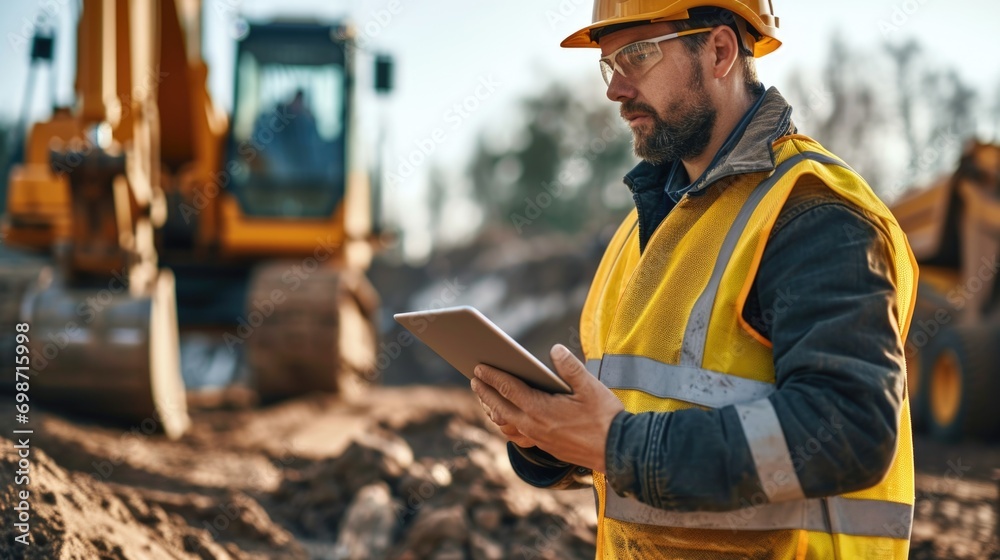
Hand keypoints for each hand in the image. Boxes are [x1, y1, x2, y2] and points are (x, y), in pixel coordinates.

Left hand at [471, 344, 623, 472]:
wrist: (620, 452)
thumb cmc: (606, 417)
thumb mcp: (590, 386)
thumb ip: (570, 366)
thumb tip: (555, 350)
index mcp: (541, 409)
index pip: (508, 389)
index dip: (492, 376)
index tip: (479, 366)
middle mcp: (534, 427)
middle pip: (500, 407)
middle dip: (485, 392)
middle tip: (475, 379)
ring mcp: (538, 440)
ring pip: (506, 425)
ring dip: (494, 410)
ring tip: (487, 398)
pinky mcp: (546, 448)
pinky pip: (518, 436)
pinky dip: (508, 425)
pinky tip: (508, 419)